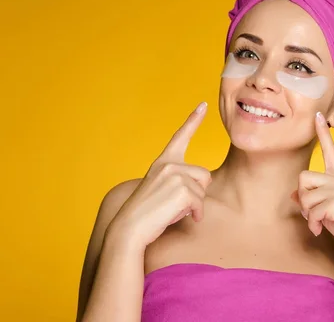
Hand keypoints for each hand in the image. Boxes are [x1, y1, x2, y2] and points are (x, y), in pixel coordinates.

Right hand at [108, 102, 211, 251]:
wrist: (129, 229)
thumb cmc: (148, 214)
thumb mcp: (163, 189)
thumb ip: (179, 180)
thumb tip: (201, 185)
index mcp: (163, 161)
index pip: (181, 136)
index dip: (193, 120)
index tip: (204, 105)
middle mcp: (169, 164)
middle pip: (204, 175)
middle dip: (197, 193)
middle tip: (176, 204)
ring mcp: (175, 175)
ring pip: (203, 190)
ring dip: (194, 205)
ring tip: (174, 210)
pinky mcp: (182, 188)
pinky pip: (200, 203)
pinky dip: (196, 214)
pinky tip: (184, 218)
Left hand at [292, 112, 333, 267]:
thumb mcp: (326, 211)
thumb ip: (312, 200)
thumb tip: (292, 196)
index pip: (331, 151)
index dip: (323, 133)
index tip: (318, 116)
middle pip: (303, 177)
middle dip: (302, 198)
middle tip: (314, 214)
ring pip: (304, 195)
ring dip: (308, 215)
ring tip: (320, 224)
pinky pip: (310, 210)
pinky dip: (312, 224)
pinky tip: (320, 230)